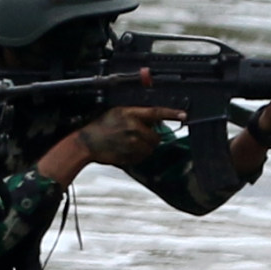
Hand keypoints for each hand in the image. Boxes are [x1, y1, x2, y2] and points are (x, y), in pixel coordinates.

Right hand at [39, 105, 180, 184]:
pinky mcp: (130, 155)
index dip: (172, 114)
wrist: (86, 142)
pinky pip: (142, 156)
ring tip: (129, 143)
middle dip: (152, 137)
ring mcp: (132, 143)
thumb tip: (156, 119)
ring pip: (150, 148)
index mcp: (130, 113)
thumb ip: (136, 114)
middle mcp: (133, 127)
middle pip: (156, 136)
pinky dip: (138, 155)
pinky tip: (125, 150)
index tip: (185, 115)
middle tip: (139, 135)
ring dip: (144, 147)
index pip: (156, 112)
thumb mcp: (117, 112)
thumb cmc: (100, 126)